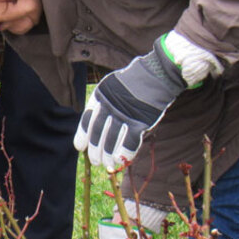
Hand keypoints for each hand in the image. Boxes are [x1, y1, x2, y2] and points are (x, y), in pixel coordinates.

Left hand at [73, 31, 220, 171]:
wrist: (157, 75)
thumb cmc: (134, 82)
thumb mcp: (112, 87)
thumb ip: (104, 103)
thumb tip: (95, 127)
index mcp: (101, 95)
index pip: (87, 119)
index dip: (82, 135)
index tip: (80, 147)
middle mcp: (110, 106)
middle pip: (98, 133)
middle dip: (95, 150)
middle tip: (95, 161)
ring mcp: (124, 115)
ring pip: (111, 141)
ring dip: (108, 155)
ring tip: (107, 164)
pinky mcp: (140, 123)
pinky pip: (128, 143)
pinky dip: (124, 154)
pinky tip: (120, 160)